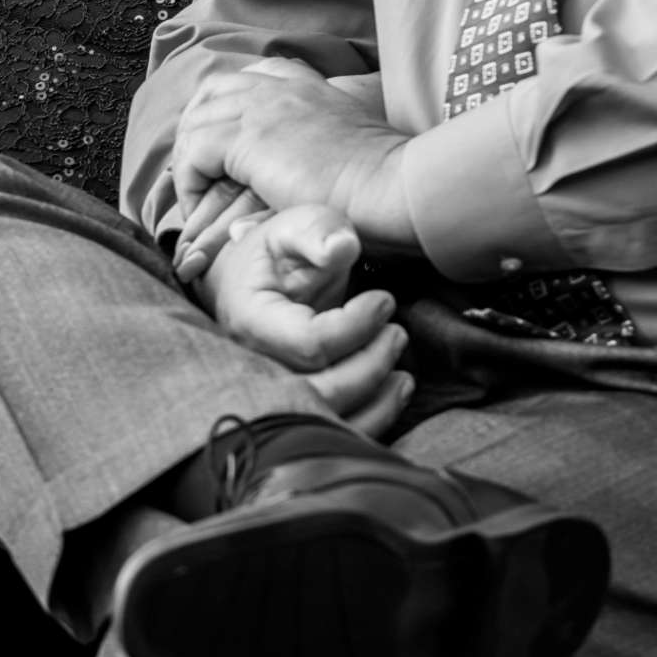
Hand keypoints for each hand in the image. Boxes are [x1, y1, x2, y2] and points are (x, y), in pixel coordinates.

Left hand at [172, 57, 416, 275]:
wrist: (395, 187)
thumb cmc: (384, 184)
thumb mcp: (348, 152)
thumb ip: (312, 156)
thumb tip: (291, 172)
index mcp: (308, 85)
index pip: (253, 74)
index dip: (226, 105)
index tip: (221, 142)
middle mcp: (282, 88)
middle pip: (212, 90)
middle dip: (195, 125)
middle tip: (194, 168)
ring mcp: (263, 109)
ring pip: (196, 120)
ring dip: (188, 156)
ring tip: (193, 193)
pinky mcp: (249, 139)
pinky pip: (194, 152)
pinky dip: (189, 180)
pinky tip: (199, 206)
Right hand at [199, 204, 412, 437]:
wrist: (253, 283)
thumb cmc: (278, 253)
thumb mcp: (293, 226)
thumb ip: (316, 231)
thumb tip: (341, 247)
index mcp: (251, 320)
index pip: (309, 343)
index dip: (356, 326)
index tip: (384, 300)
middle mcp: (255, 368)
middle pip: (320, 391)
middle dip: (370, 366)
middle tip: (398, 333)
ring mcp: (274, 393)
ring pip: (327, 420)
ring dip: (377, 402)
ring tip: (405, 372)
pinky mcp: (295, 406)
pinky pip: (333, 430)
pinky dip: (373, 419)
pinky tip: (395, 390)